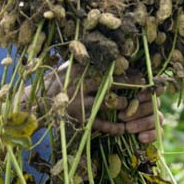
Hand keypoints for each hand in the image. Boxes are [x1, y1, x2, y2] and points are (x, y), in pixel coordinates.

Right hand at [46, 63, 164, 143]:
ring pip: (108, 102)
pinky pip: (100, 124)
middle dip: (130, 84)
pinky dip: (113, 127)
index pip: (107, 67)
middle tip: (146, 86)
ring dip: (123, 104)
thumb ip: (84, 63)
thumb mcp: (66, 69)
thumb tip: (105, 55)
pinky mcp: (78, 118)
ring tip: (132, 105)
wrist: (36, 104)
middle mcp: (79, 83)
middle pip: (112, 82)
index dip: (125, 69)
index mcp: (78, 69)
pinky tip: (123, 129)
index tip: (141, 71)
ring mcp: (79, 102)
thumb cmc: (54, 83)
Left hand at [93, 84, 164, 143]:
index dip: (148, 92)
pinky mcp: (153, 131)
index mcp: (140, 89)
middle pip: (154, 103)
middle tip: (121, 117)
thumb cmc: (101, 107)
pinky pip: (159, 133)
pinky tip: (140, 138)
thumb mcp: (105, 97)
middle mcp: (149, 101)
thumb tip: (128, 83)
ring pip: (158, 117)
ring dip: (143, 123)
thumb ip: (117, 89)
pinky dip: (151, 135)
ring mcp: (153, 116)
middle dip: (138, 110)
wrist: (99, 126)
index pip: (152, 87)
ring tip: (128, 128)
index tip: (137, 97)